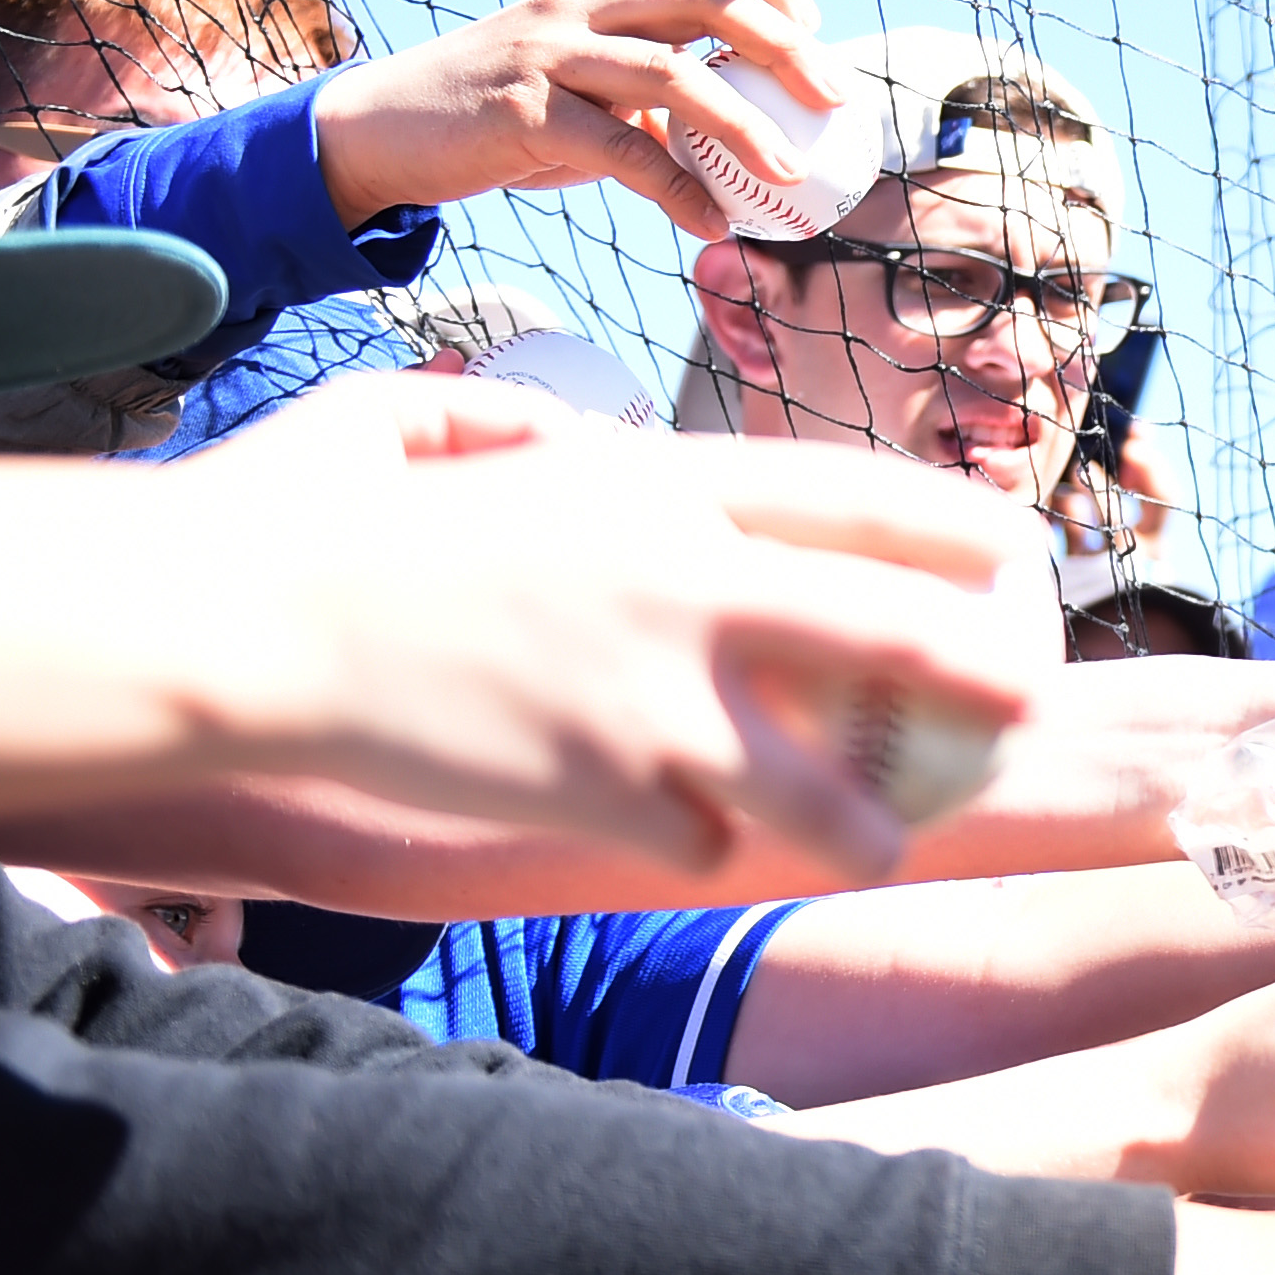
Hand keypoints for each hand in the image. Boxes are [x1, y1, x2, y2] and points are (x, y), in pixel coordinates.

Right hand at [181, 375, 1049, 879]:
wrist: (240, 619)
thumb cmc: (310, 515)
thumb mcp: (432, 426)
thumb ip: (520, 430)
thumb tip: (553, 441)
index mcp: (657, 485)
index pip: (853, 496)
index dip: (950, 528)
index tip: (1011, 552)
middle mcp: (689, 586)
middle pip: (896, 634)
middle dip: (985, 675)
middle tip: (1035, 700)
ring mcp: (655, 698)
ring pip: (823, 785)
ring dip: (866, 821)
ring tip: (891, 840)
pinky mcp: (602, 791)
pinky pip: (688, 840)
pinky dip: (686, 847)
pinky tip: (682, 848)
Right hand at [306, 0, 850, 230]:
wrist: (378, 129)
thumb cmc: (492, 111)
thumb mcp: (576, 82)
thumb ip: (647, 93)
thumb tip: (734, 132)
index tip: (810, 26)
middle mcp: (581, 6)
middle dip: (786, 44)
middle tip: (837, 96)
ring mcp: (551, 54)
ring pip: (671, 71)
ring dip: (745, 125)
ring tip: (791, 172)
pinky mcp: (524, 112)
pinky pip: (620, 150)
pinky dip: (676, 191)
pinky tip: (710, 222)